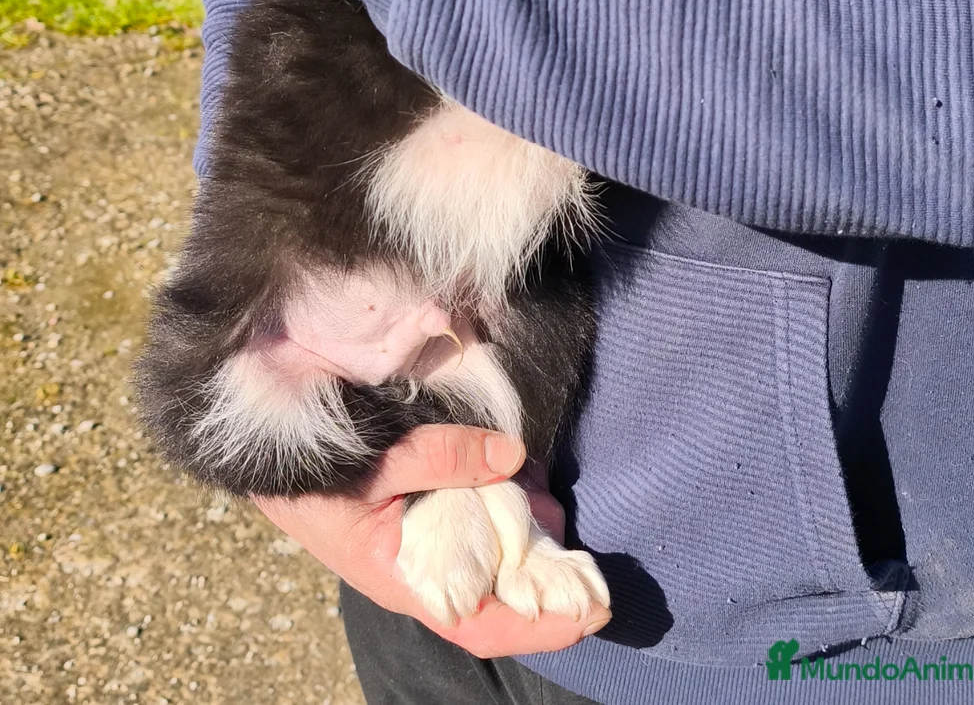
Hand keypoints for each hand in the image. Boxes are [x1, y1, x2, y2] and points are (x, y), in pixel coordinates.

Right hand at [255, 425, 611, 656]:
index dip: (542, 625)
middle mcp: (427, 568)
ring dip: (530, 530)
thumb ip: (443, 458)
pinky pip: (478, 511)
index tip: (593, 612)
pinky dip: (508, 495)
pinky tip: (526, 474)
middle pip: (500, 588)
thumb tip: (512, 456)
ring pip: (494, 549)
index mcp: (409, 580)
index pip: (484, 622)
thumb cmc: (315, 478)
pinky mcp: (428, 509)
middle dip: (548, 573)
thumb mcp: (377, 466)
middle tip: (586, 552)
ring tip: (553, 499)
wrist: (272, 458)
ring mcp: (429, 540)